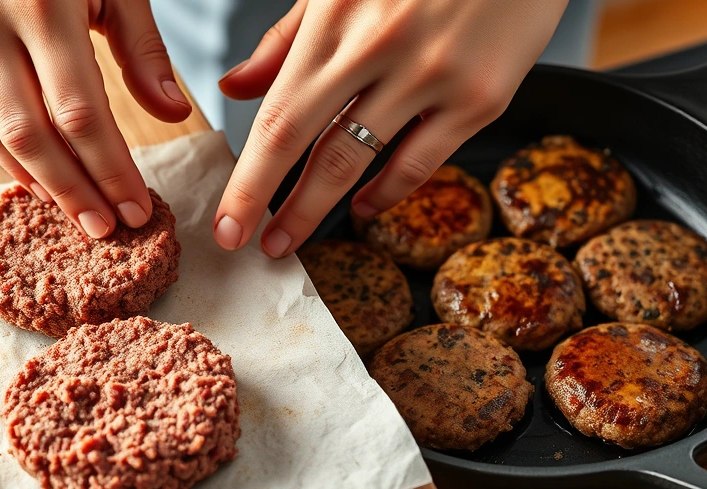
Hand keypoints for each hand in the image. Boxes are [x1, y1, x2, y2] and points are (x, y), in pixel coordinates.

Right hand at [0, 0, 190, 237]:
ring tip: (83, 218)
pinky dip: (12, 161)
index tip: (139, 206)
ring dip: (44, 186)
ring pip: (0, 136)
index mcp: (43, 5)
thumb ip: (144, 51)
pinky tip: (46, 186)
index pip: (81, 113)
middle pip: (36, 135)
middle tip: (111, 230)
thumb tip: (173, 114)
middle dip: (78, 191)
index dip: (110, 168)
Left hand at [213, 0, 567, 256]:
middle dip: (277, 210)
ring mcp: (434, 75)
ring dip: (320, 210)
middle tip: (257, 247)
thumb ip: (287, 38)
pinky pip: (422, 162)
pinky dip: (386, 193)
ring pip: (361, 162)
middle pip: (312, 149)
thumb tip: (233, 89)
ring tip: (292, 239)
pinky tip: (363, 207)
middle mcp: (381, 47)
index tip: (226, 225)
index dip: (247, 181)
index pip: (277, 118)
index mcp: (337, 16)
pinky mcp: (481, 96)